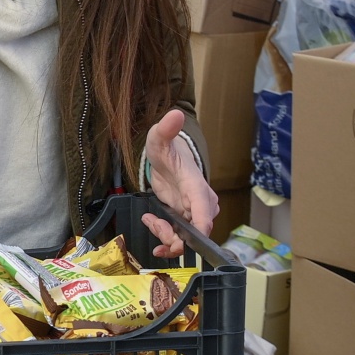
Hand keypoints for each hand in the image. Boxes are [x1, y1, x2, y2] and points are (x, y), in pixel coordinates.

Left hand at [140, 108, 217, 258]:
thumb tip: (175, 114)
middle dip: (176, 237)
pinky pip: (180, 237)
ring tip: (150, 220)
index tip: (189, 240)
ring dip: (167, 237)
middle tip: (154, 223)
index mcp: (196, 186)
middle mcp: (200, 203)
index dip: (200, 227)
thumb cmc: (166, 150)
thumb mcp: (159, 139)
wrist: (166, 159)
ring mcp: (193, 212)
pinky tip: (152, 223)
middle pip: (197, 230)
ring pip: (187, 238)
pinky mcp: (185, 219)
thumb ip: (165, 129)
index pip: (204, 209)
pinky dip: (166, 239)